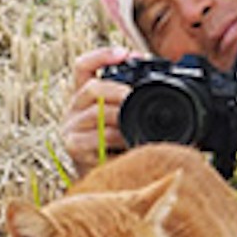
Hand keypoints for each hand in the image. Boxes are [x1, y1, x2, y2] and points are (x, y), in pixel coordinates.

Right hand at [60, 46, 137, 176]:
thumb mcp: (123, 119)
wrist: (105, 183)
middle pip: (92, 87)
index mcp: (84, 96)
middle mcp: (73, 109)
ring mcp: (70, 128)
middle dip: (119, 90)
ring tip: (137, 125)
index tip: (125, 53)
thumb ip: (131, 100)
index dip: (102, 55)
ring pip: (97, 112)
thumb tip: (166, 79)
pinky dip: (118, 138)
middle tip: (136, 97)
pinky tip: (129, 142)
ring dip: (122, 117)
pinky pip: (99, 136)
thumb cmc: (117, 147)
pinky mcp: (74, 147)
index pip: (83, 66)